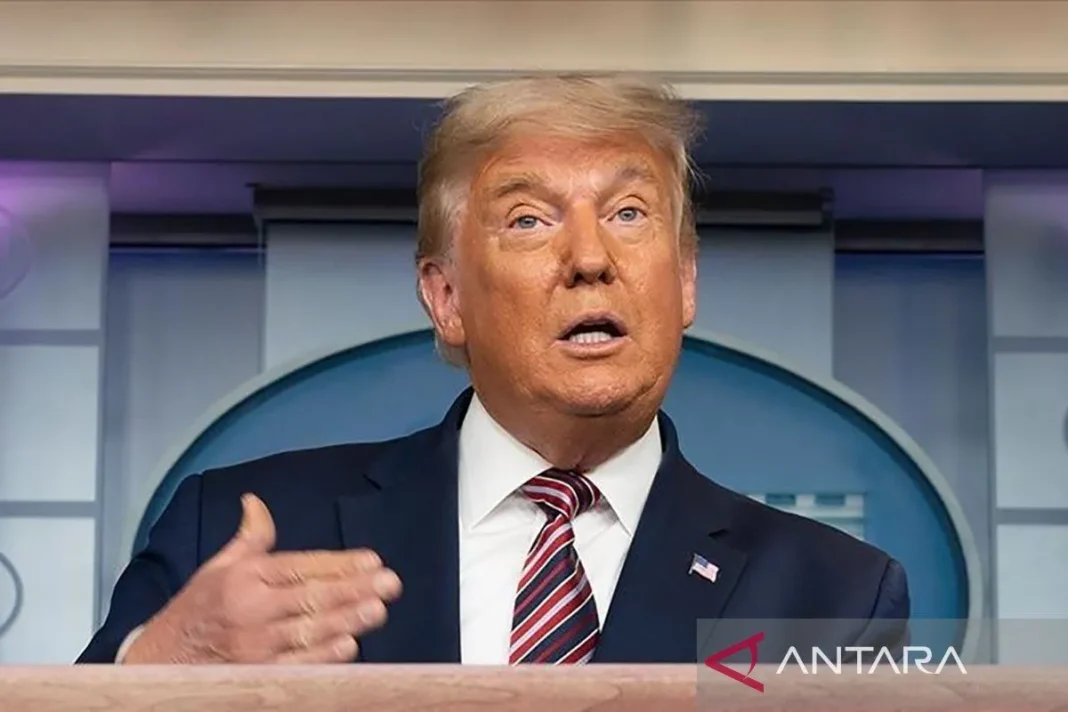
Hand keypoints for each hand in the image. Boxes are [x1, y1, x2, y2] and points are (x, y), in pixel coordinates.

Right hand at [123, 493, 401, 662]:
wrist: (156, 663)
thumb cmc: (195, 612)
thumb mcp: (217, 568)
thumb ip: (249, 539)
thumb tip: (255, 502)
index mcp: (244, 576)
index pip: (301, 566)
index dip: (339, 564)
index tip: (373, 560)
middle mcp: (250, 608)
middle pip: (311, 597)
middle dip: (354, 589)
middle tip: (390, 583)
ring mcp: (253, 646)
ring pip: (309, 631)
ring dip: (346, 621)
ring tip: (377, 610)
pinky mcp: (255, 675)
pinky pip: (296, 666)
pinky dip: (323, 657)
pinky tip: (349, 647)